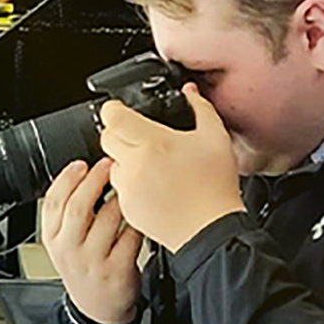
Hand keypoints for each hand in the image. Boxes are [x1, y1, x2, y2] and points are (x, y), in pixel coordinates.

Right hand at [40, 158, 140, 323]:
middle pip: (78, 207)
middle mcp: (69, 250)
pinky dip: (137, 220)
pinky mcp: (117, 270)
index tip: (81, 164)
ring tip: (129, 185)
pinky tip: (141, 212)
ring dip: (120, 197)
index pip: (52, 202)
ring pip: (107, 218)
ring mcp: (93, 261)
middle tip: (109, 165)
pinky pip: (130, 236)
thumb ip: (66, 213)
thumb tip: (83, 172)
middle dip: (95, 180)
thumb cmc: (84, 269)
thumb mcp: (63, 243)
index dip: (66, 178)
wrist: (98, 311)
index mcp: (52, 238)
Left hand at [99, 84, 244, 252]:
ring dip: (124, 160)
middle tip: (140, 137)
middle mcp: (135, 164)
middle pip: (106, 137)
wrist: (211, 231)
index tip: (120, 110)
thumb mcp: (216, 138)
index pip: (113, 116)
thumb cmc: (215, 188)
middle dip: (119, 133)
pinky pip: (118, 188)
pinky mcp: (128, 208)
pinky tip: (153, 185)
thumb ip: (201, 108)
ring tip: (150, 164)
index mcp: (154, 142)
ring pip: (111, 163)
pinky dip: (129, 183)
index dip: (114, 109)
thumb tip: (190, 93)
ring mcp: (129, 188)